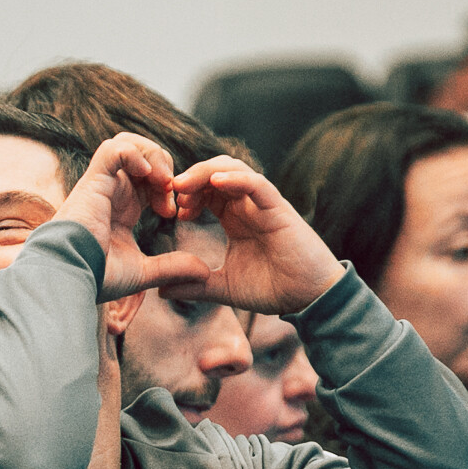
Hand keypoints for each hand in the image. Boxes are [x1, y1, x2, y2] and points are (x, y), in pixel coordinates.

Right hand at [54, 132, 214, 301]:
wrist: (71, 277)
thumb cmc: (97, 277)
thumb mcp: (144, 272)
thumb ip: (172, 267)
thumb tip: (204, 271)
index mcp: (120, 208)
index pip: (147, 179)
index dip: (166, 188)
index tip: (172, 214)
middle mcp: (110, 191)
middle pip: (141, 154)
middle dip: (164, 168)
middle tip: (170, 194)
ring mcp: (101, 183)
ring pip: (128, 143)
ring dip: (152, 156)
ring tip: (161, 180)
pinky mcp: (93, 180)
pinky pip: (113, 149)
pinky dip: (133, 154)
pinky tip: (146, 174)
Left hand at [161, 157, 346, 313]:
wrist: (307, 298)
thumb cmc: (272, 289)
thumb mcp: (223, 287)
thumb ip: (194, 286)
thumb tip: (160, 291)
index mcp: (235, 218)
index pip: (206, 192)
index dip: (186, 194)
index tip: (171, 211)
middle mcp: (247, 206)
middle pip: (215, 173)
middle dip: (190, 177)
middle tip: (170, 192)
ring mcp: (263, 204)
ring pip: (233, 169)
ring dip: (205, 172)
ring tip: (183, 184)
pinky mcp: (279, 208)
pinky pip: (256, 183)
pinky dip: (236, 178)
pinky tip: (216, 181)